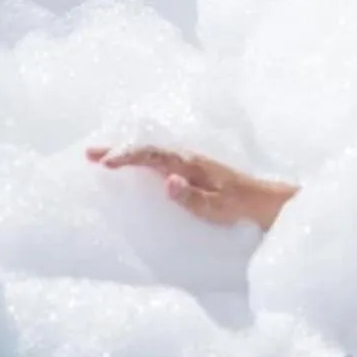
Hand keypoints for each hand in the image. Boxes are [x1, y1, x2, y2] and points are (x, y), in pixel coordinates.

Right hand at [87, 144, 296, 230]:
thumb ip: (192, 196)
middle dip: (120, 149)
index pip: (155, 155)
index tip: (104, 162)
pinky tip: (133, 168)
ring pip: (154, 154)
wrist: (268, 203)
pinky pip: (161, 161)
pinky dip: (142, 160)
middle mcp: (191, 159)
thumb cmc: (243, 206)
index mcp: (193, 165)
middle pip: (150, 149)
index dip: (128, 156)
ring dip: (128, 154)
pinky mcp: (194, 173)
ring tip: (101, 157)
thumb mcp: (218, 207)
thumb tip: (167, 180)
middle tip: (88, 152)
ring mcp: (192, 164)